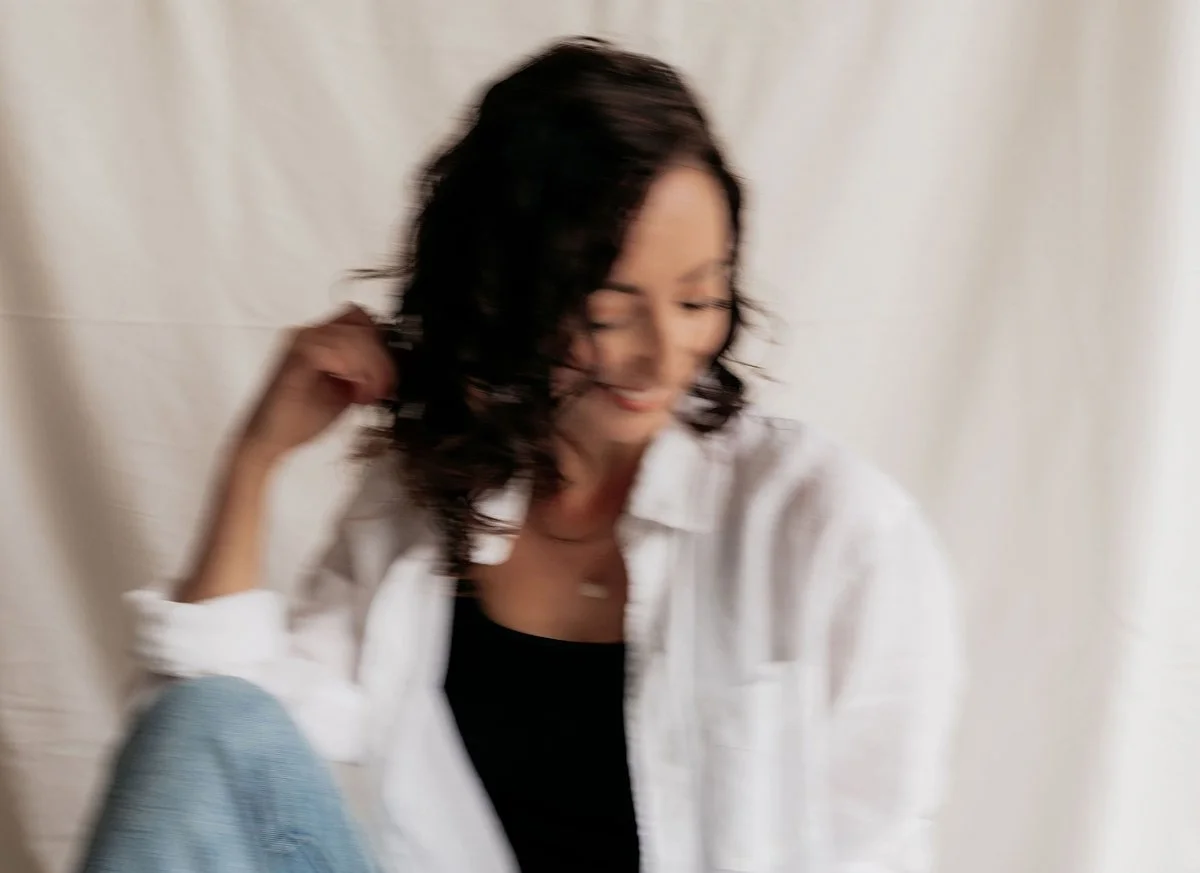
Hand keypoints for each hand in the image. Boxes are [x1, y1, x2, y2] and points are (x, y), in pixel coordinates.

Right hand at [235, 306, 395, 465]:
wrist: (268, 439)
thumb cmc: (300, 419)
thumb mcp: (346, 391)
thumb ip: (363, 372)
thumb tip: (388, 365)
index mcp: (319, 339)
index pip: (361, 319)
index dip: (379, 342)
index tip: (386, 374)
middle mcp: (308, 334)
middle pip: (360, 323)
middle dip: (379, 357)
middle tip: (381, 387)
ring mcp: (300, 342)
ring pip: (353, 335)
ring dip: (369, 366)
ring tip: (365, 393)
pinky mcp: (295, 357)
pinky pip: (334, 349)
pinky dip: (352, 369)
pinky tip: (352, 391)